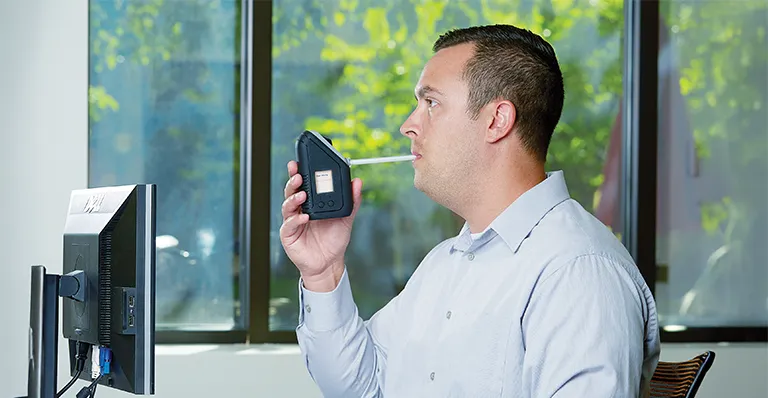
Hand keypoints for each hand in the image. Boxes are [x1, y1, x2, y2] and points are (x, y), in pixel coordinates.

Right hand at [279, 160, 362, 291]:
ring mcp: (292, 221)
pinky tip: (304, 217)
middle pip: (292, 190)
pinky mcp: (289, 234)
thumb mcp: (346, 218)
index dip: (300, 172)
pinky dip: (295, 219)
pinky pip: (289, 224)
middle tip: (299, 174)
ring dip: (294, 198)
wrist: (329, 262)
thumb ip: (352, 201)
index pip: (304, 183)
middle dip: (293, 180)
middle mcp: (299, 209)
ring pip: (287, 205)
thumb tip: (358, 182)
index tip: (300, 162)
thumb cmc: (334, 239)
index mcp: (311, 202)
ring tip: (302, 195)